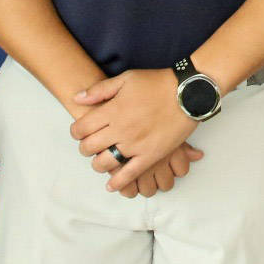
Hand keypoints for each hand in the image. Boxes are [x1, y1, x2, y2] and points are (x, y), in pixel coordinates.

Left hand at [70, 69, 198, 192]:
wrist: (187, 93)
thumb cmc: (156, 83)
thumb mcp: (126, 79)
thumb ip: (99, 90)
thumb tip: (77, 98)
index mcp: (112, 110)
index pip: (82, 128)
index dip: (76, 132)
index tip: (79, 132)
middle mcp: (121, 129)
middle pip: (90, 147)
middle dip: (85, 148)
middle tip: (89, 146)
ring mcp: (135, 144)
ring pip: (105, 163)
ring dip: (98, 164)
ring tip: (101, 160)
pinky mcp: (150, 155)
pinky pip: (129, 174)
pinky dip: (117, 182)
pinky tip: (111, 185)